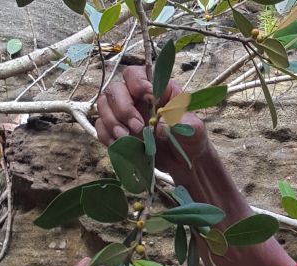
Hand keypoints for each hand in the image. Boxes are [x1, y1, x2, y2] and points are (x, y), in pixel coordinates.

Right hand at [95, 66, 212, 185]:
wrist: (184, 160)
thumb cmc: (190, 138)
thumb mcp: (195, 130)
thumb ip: (183, 124)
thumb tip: (160, 125)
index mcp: (157, 89)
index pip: (137, 74)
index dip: (138, 83)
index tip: (148, 98)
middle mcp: (137, 97)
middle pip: (116, 89)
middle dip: (123, 107)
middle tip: (137, 127)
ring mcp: (124, 113)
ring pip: (104, 105)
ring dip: (112, 121)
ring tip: (126, 138)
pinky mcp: (117, 130)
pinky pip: (101, 127)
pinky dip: (107, 136)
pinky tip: (120, 145)